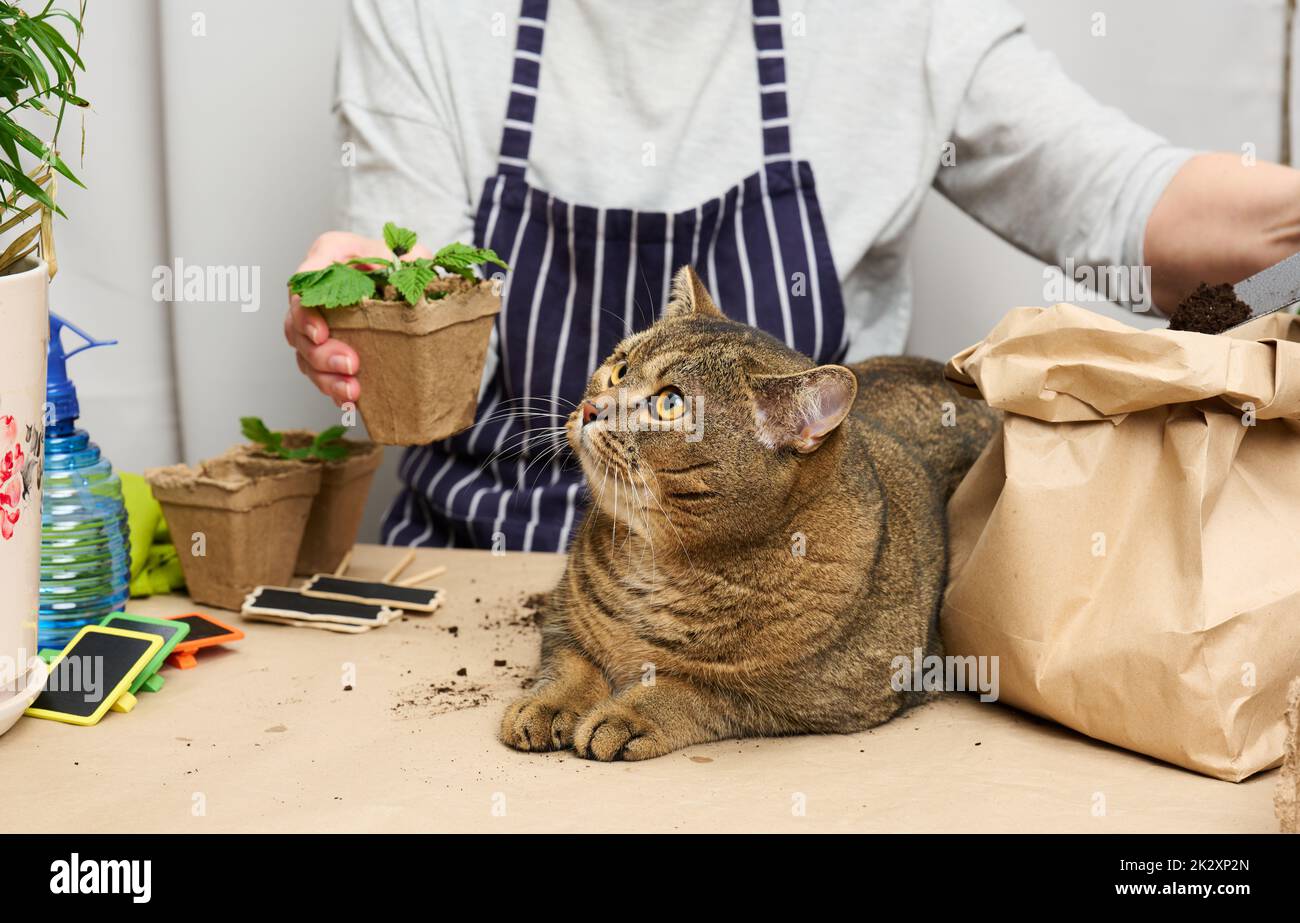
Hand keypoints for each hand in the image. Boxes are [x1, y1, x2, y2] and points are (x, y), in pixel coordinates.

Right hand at [284, 230, 434, 404]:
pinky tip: (348, 399)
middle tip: (350, 364)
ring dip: (325, 375)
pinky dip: (331, 386)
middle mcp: (315, 287)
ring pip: (304, 351)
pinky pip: (317, 370)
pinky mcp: (325, 345)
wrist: (408, 281)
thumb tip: (410, 274)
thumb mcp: (412, 254)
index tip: (321, 333)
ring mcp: (316, 319)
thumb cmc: (405, 262)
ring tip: (352, 390)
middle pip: (296, 323)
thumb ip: (411, 260)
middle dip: (320, 351)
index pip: (304, 279)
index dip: (305, 310)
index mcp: (330, 254)